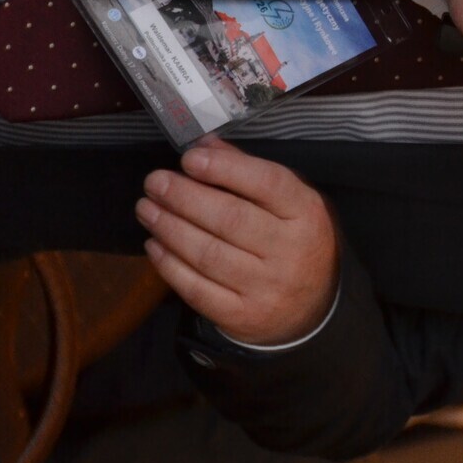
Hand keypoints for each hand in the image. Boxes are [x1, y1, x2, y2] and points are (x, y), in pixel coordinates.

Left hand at [137, 137, 338, 346]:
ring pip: (208, 254)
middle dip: (185, 197)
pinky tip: (155, 245)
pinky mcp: (241, 316)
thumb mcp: (291, 202)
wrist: (315, 308)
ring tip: (147, 209)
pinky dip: (170, 265)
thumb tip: (205, 145)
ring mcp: (265, 287)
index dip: (225, 169)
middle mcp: (289, 251)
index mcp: (307, 214)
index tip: (190, 158)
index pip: (268, 184)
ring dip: (170, 228)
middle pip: (230, 219)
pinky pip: (197, 289)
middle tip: (155, 182)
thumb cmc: (296, 241)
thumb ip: (250, 172)